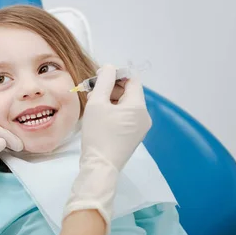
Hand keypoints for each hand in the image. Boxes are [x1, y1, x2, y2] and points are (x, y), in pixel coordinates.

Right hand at [64, 65, 151, 229]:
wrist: (100, 167)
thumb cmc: (98, 134)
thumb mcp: (97, 104)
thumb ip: (103, 81)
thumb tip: (108, 67)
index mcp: (138, 106)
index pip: (132, 79)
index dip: (116, 74)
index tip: (98, 76)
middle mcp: (144, 116)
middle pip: (129, 92)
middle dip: (110, 87)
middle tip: (91, 89)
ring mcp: (140, 128)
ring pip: (126, 105)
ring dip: (110, 99)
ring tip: (92, 102)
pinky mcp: (133, 137)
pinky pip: (125, 117)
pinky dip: (113, 112)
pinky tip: (99, 116)